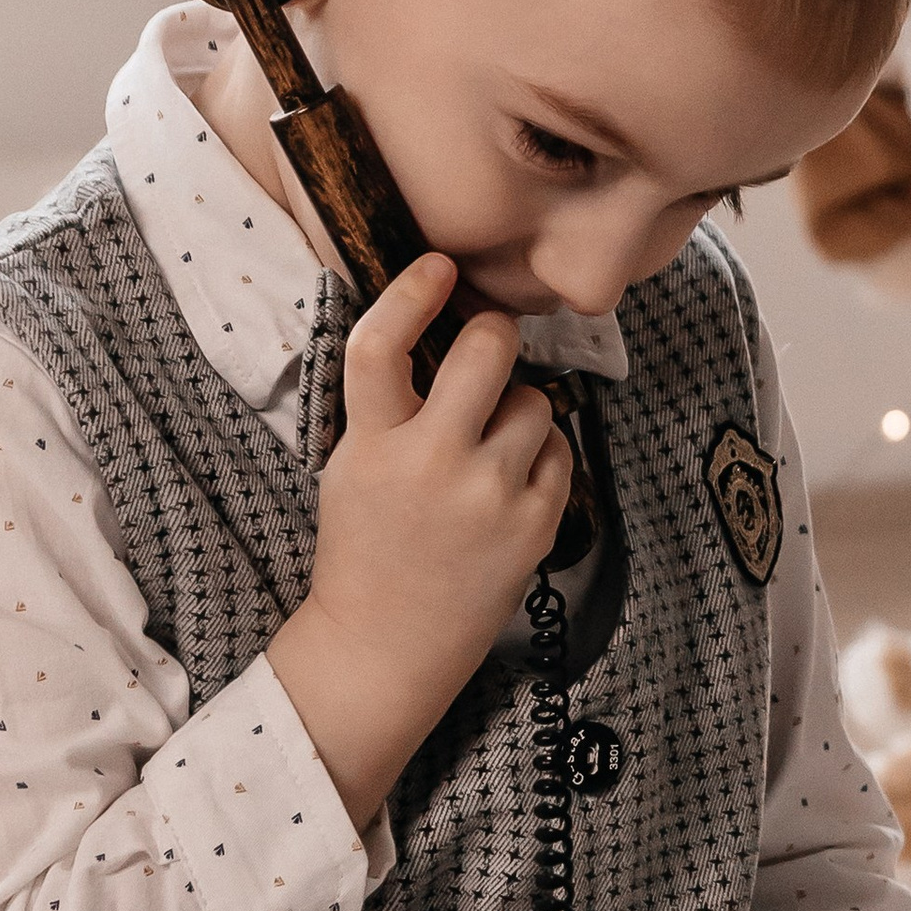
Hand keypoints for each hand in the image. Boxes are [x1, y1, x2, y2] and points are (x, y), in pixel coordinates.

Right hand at [266, 252, 569, 827]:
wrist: (387, 644)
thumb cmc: (366, 547)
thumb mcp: (351, 467)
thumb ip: (386, 405)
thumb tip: (442, 322)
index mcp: (371, 445)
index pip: (382, 344)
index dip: (411, 291)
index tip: (437, 265)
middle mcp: (432, 464)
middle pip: (486, 350)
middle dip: (493, 334)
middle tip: (487, 345)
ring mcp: (489, 496)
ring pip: (534, 400)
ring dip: (518, 405)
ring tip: (491, 442)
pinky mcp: (534, 525)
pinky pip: (560, 449)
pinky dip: (542, 451)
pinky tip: (512, 479)